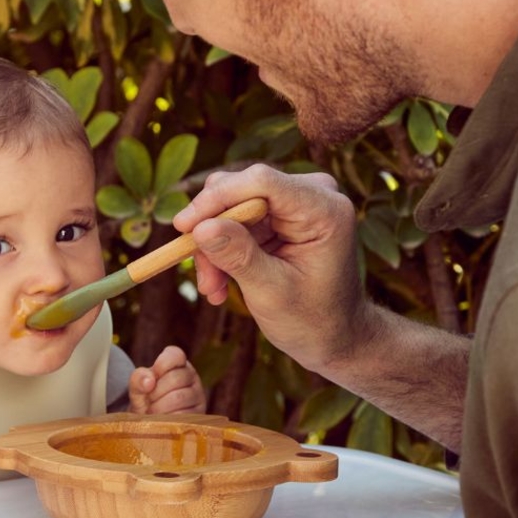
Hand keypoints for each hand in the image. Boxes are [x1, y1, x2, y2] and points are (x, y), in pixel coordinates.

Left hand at [129, 345, 206, 414]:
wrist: (149, 426)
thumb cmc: (145, 401)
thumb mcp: (137, 388)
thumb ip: (138, 379)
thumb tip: (149, 381)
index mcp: (177, 364)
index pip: (176, 355)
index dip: (161, 365)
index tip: (150, 379)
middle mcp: (190, 376)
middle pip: (176, 378)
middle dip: (156, 392)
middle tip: (148, 401)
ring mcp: (198, 395)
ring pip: (179, 397)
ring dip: (160, 407)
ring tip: (151, 412)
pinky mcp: (200, 414)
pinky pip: (183, 415)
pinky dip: (167, 419)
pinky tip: (161, 421)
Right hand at [173, 164, 369, 375]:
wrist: (333, 336)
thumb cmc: (313, 319)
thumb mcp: (271, 292)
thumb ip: (238, 256)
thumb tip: (200, 227)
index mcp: (324, 209)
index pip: (261, 181)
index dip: (217, 198)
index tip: (183, 226)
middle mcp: (311, 194)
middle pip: (239, 190)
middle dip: (212, 232)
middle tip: (203, 277)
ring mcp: (293, 202)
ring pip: (228, 207)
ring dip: (213, 248)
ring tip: (214, 289)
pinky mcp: (277, 214)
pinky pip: (233, 220)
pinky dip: (222, 251)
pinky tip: (221, 284)